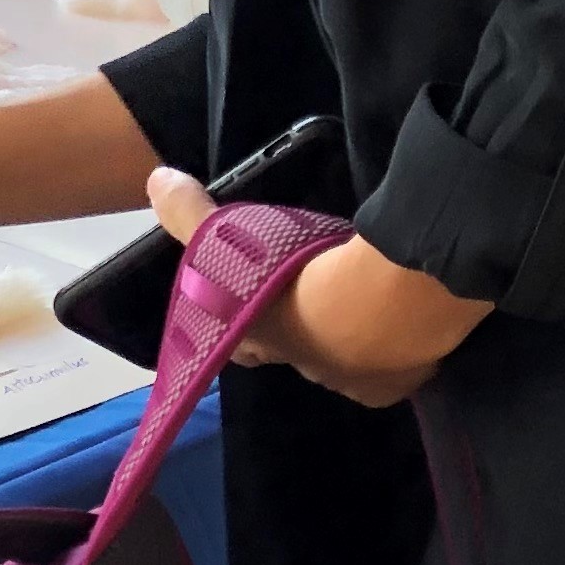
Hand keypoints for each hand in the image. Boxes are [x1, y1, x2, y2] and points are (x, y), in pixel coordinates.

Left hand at [143, 168, 489, 406]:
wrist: (384, 305)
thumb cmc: (295, 280)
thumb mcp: (230, 241)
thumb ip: (190, 214)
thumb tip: (156, 181)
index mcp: (260, 343)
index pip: (243, 343)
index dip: (247, 327)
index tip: (255, 308)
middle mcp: (303, 370)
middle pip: (301, 353)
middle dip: (307, 331)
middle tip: (321, 296)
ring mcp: (355, 381)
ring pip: (350, 361)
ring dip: (355, 338)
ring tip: (368, 302)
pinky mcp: (403, 383)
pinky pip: (399, 368)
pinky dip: (402, 348)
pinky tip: (408, 322)